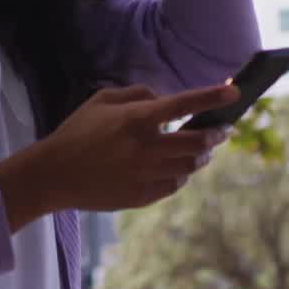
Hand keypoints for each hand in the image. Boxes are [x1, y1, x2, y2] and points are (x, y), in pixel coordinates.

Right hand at [0, 83, 238, 230]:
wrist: (54, 174)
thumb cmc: (77, 132)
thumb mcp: (101, 100)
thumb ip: (136, 94)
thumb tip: (163, 98)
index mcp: (135, 119)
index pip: (183, 104)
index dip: (212, 97)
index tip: (234, 93)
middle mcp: (145, 147)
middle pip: (197, 142)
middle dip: (217, 134)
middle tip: (223, 130)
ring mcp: (145, 174)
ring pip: (189, 166)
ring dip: (201, 156)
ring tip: (203, 150)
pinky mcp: (141, 196)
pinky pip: (174, 186)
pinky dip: (181, 176)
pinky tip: (177, 170)